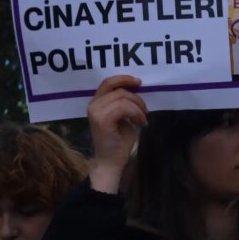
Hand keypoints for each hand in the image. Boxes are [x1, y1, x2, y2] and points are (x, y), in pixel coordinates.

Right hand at [87, 75, 147, 193]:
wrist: (111, 161)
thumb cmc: (118, 140)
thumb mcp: (123, 117)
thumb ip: (125, 103)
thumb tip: (137, 91)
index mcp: (97, 102)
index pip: (108, 82)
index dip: (124, 79)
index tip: (139, 82)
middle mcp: (93, 104)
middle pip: (118, 89)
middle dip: (137, 97)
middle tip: (145, 111)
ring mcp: (96, 112)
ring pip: (123, 97)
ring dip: (138, 107)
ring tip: (142, 119)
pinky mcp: (102, 120)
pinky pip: (124, 107)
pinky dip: (136, 114)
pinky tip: (140, 124)